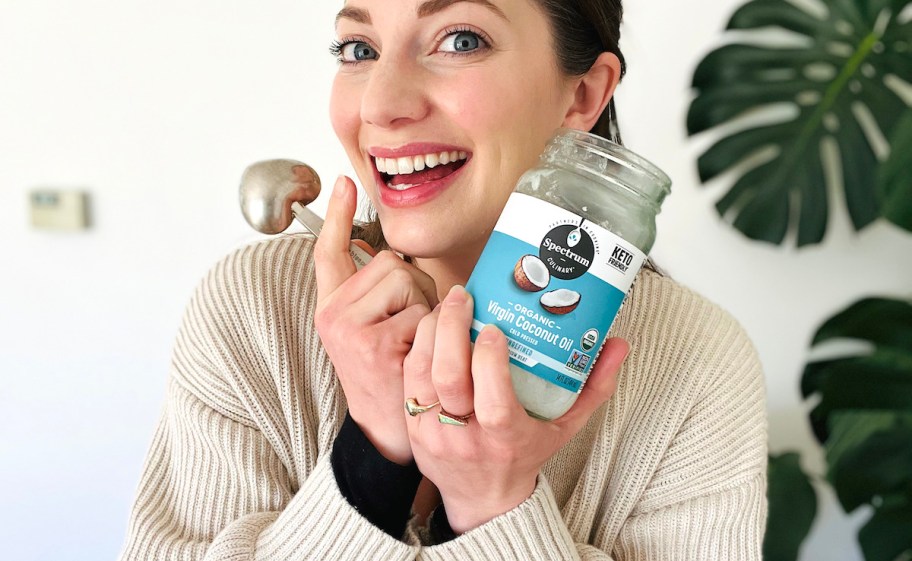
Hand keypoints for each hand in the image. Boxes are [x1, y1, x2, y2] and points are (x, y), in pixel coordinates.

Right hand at [314, 176, 438, 464]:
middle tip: (409, 330)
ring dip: (424, 307)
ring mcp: (348, 327)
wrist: (389, 430)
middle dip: (414, 288)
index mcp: (333, 307)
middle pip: (391, 262)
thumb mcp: (374, 332)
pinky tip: (416, 357)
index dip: (339, 215)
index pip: (331, 252)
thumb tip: (403, 262)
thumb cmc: (391, 377)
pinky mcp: (370, 342)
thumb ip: (379, 296)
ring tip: (413, 343)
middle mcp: (332, 313)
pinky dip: (430, 331)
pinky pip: (420, 311)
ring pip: (406, 279)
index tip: (345, 182)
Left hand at [403, 285, 627, 532]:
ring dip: (431, 331)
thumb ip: (594, 387)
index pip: (494, 400)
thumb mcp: (566, 428)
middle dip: (451, 329)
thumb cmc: (526, 455)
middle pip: (449, 378)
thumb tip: (619, 344)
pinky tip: (433, 325)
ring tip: (448, 304)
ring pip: (422, 373)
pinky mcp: (412, 427)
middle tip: (463, 296)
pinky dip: (419, 347)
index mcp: (506, 440)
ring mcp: (434, 433)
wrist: (482, 499)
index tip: (496, 329)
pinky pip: (409, 379)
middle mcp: (466, 438)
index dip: (490, 361)